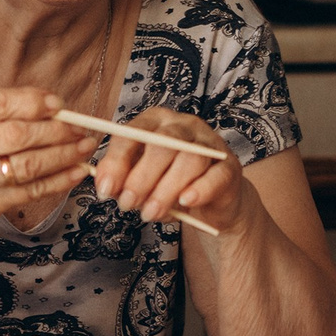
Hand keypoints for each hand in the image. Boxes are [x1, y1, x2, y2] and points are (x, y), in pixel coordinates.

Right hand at [0, 87, 98, 237]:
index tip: (56, 103)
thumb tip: (48, 103)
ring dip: (63, 154)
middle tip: (77, 125)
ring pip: (27, 164)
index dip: (32, 101)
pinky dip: (58, 180)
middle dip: (55, 128)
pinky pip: (29, 191)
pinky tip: (75, 171)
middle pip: (16, 135)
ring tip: (83, 145)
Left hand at [91, 108, 246, 231]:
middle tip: (127, 205)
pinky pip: (216, 175)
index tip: (106, 190)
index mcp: (156, 122)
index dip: (116, 162)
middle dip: (141, 178)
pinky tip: (186, 201)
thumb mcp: (140, 180)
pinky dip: (199, 189)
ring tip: (151, 213)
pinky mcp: (230, 166)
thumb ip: (122, 178)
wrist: (213, 200)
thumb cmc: (169, 184)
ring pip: (189, 160)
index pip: (132, 133)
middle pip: (162, 144)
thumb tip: (105, 185)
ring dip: (166, 190)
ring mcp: (210, 143)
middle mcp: (183, 125)